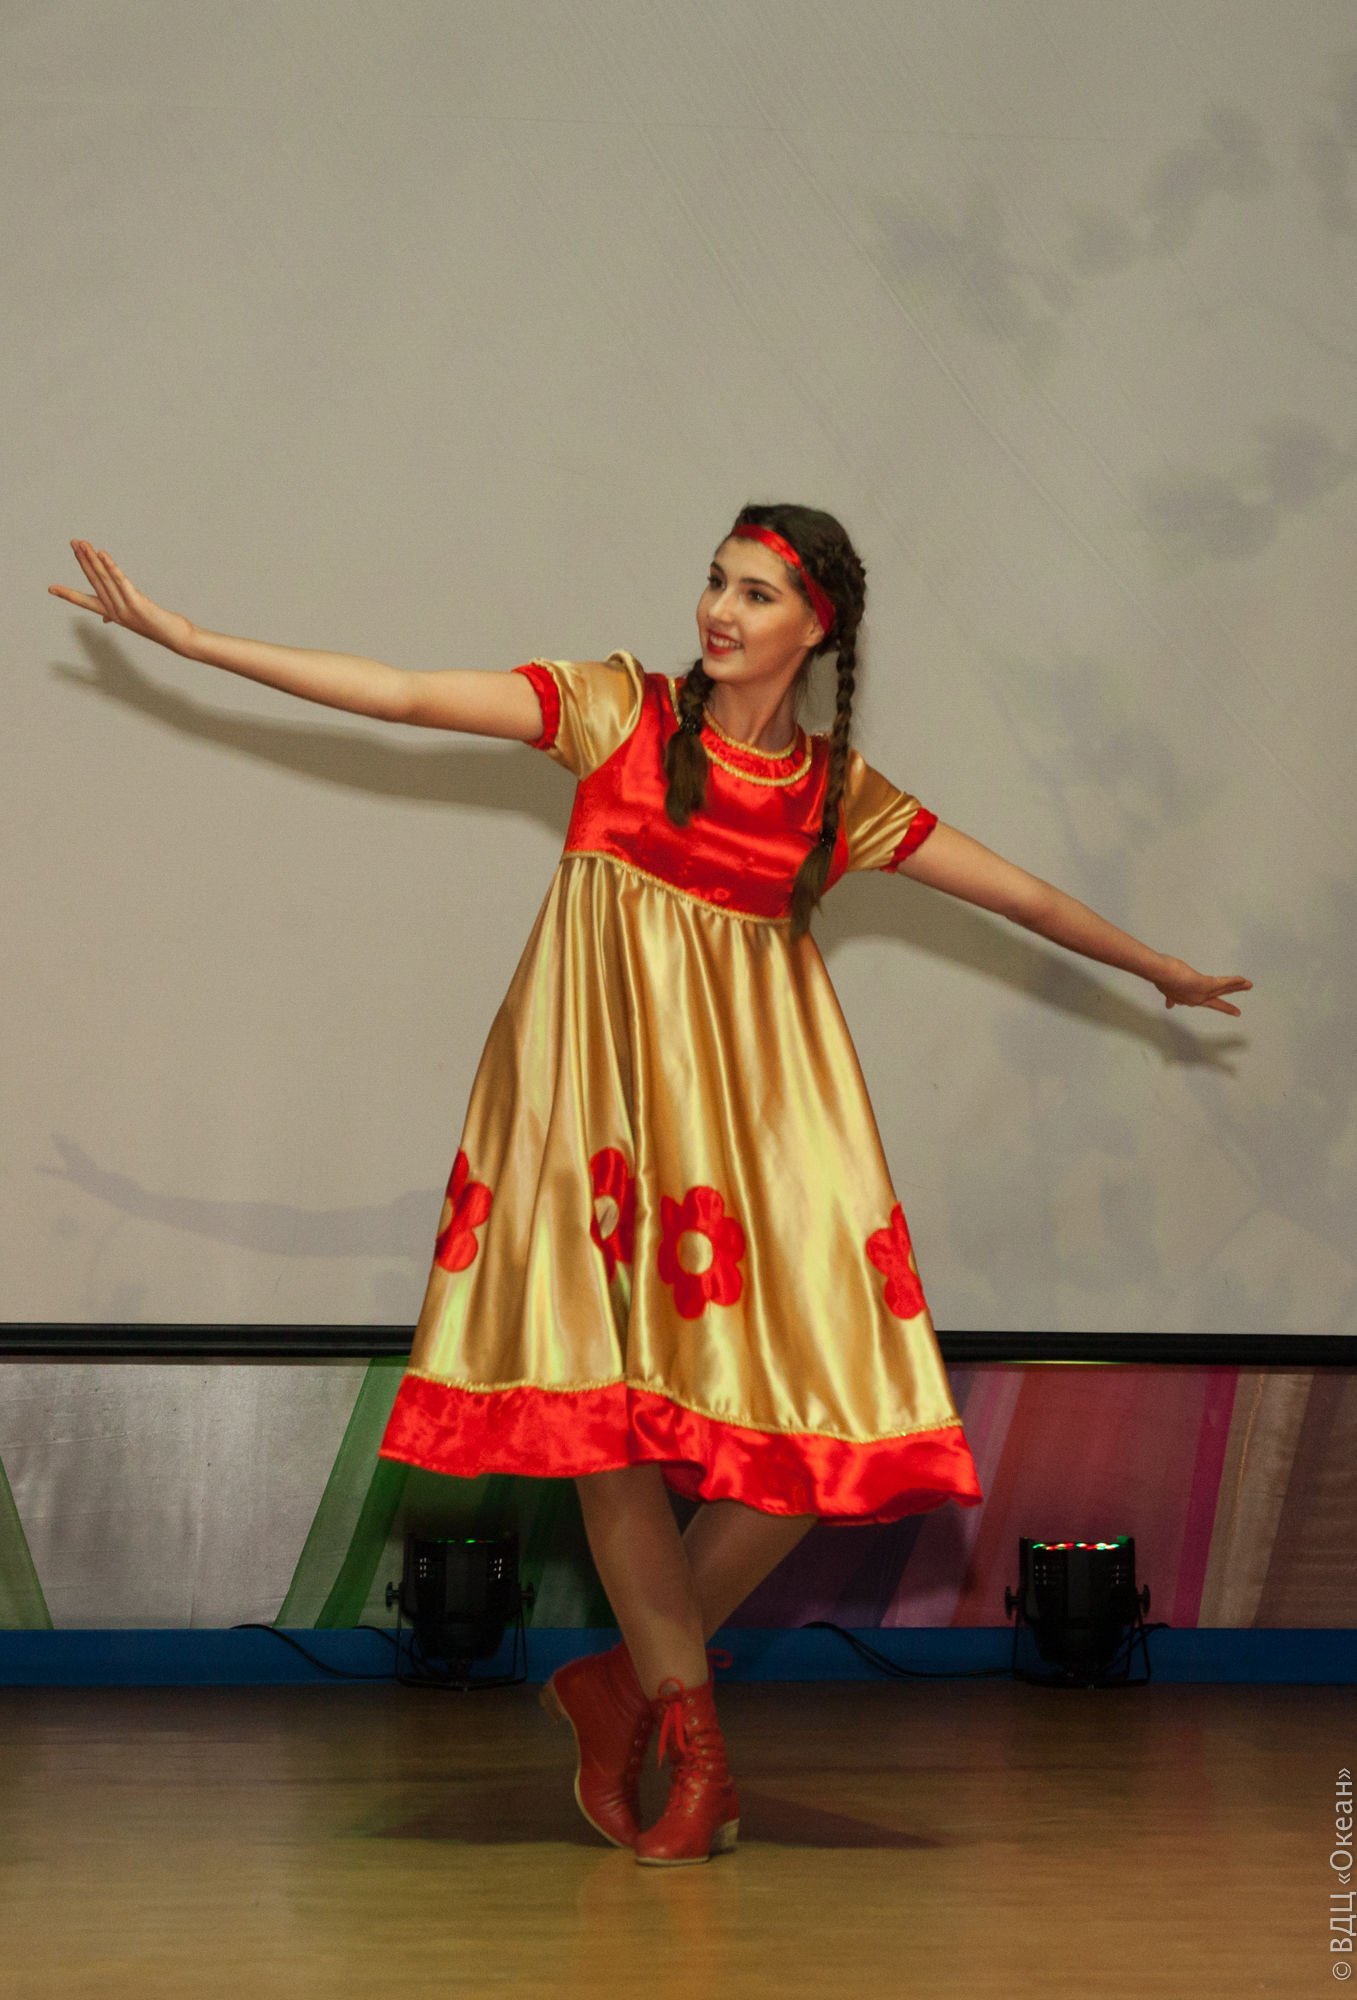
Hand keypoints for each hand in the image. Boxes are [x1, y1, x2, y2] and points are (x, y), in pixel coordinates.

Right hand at [49, 541, 194, 653]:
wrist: (177, 638)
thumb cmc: (158, 627)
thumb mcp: (135, 620)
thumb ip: (118, 614)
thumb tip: (105, 618)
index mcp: (112, 614)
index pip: (85, 602)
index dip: (68, 594)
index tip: (51, 588)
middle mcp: (114, 611)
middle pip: (94, 581)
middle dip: (82, 561)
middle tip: (73, 543)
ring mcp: (124, 607)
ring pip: (104, 579)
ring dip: (92, 559)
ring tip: (82, 543)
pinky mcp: (136, 602)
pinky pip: (120, 581)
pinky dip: (110, 567)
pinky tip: (102, 554)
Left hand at [1152, 957, 1251, 1014]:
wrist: (1160, 973)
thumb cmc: (1160, 975)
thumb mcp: (1164, 986)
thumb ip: (1169, 995)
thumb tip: (1169, 1005)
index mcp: (1184, 999)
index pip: (1196, 1001)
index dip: (1201, 1002)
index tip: (1204, 1005)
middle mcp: (1194, 999)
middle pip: (1214, 1000)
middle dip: (1226, 1006)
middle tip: (1236, 1012)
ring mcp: (1201, 993)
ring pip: (1223, 990)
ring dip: (1237, 987)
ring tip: (1248, 985)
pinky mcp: (1207, 985)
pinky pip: (1224, 983)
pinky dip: (1235, 981)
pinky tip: (1244, 980)